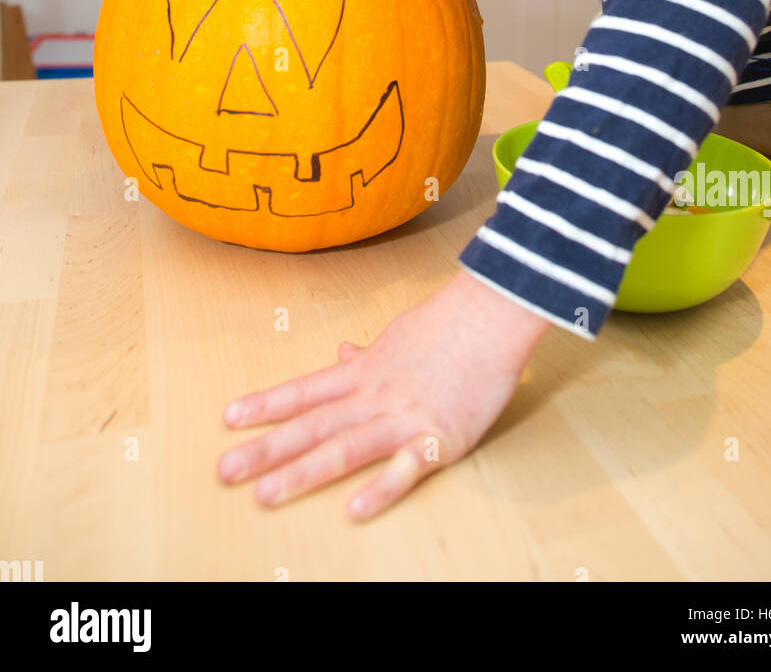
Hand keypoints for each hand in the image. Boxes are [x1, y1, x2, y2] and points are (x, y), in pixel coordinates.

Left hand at [217, 268, 549, 520]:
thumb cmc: (450, 323)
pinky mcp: (438, 438)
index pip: (305, 390)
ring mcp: (403, 417)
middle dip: (266, 449)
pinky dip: (378, 490)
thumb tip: (342, 351)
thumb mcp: (398, 334)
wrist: (494, 313)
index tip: (229, 420)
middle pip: (312, 424)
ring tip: (265, 495)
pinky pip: (403, 469)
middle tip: (224, 471)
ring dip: (302, 473)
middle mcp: (374, 395)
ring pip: (344, 448)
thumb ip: (368, 353)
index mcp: (364, 370)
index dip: (266, 405)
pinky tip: (352, 510)